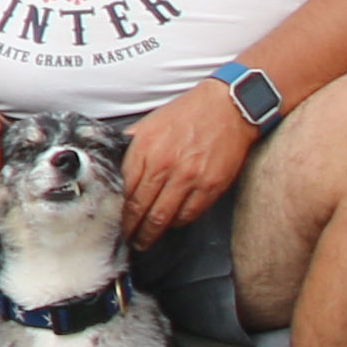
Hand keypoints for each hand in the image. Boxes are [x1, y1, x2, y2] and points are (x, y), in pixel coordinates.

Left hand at [122, 79, 258, 248]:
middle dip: (132, 229)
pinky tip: (172, 224)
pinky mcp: (210, 186)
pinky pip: (188, 214)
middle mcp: (164, 165)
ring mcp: (188, 178)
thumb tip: (118, 164)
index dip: (121, 210)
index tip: (119, 220)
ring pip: (162, 217)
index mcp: (146, 148)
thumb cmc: (190, 111)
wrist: (227, 106)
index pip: (126, 190)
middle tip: (130, 238)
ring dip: (152, 233)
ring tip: (146, 240)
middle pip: (141, 208)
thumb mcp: (152, 122)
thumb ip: (133, 144)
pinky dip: (178, 223)